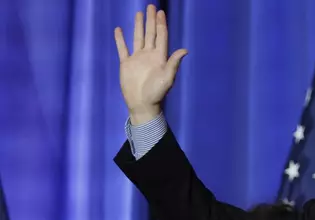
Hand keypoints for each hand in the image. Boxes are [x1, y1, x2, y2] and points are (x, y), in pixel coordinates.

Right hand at [114, 4, 187, 124]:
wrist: (142, 104)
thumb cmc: (157, 93)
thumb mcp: (167, 78)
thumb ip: (174, 63)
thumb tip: (185, 50)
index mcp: (159, 57)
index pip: (161, 36)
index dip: (161, 24)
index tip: (161, 12)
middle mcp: (149, 55)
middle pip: (150, 33)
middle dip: (151, 20)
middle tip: (152, 6)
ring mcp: (137, 58)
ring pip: (138, 38)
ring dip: (139, 25)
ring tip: (139, 13)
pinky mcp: (126, 64)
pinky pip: (123, 48)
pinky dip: (120, 39)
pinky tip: (119, 29)